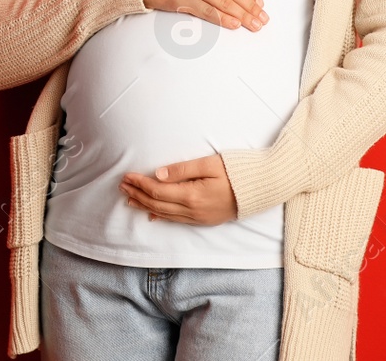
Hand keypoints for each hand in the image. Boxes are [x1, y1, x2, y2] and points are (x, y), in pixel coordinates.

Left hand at [119, 154, 237, 225]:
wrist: (263, 186)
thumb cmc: (237, 170)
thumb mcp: (210, 164)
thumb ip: (183, 170)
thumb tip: (158, 174)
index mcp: (193, 195)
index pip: (158, 190)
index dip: (140, 183)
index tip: (127, 176)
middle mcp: (194, 210)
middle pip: (158, 204)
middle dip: (138, 194)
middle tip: (122, 186)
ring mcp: (200, 217)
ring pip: (166, 214)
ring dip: (146, 205)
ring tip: (130, 199)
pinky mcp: (206, 220)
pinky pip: (178, 220)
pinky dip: (162, 216)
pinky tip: (153, 214)